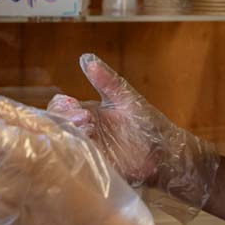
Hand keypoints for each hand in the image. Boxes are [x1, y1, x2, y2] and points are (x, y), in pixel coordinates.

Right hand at [47, 54, 219, 210]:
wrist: (165, 149)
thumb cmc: (145, 121)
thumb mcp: (125, 98)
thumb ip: (106, 80)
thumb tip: (85, 57)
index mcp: (87, 114)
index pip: (60, 109)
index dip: (61, 107)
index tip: (73, 104)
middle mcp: (85, 133)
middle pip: (59, 128)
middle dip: (65, 122)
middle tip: (83, 119)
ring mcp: (91, 151)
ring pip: (67, 146)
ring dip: (73, 139)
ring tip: (89, 132)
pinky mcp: (99, 167)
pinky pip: (82, 165)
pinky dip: (80, 158)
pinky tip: (89, 151)